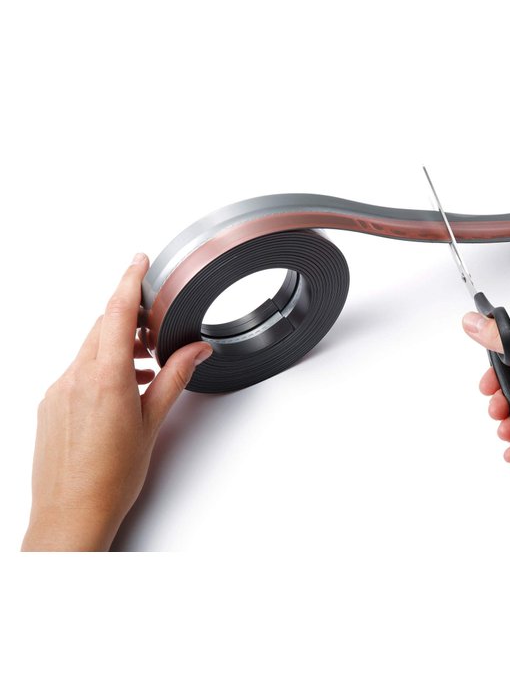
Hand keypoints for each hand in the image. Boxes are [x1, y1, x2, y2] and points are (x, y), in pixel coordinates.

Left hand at [22, 253, 211, 550]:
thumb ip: (174, 377)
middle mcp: (74, 378)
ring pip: (89, 348)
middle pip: (102, 327)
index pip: (116, 312)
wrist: (70, 514)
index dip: (128, 280)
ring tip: (143, 365)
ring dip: (116, 345)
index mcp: (104, 377)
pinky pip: (76, 370)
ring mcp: (57, 390)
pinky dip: (99, 366)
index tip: (137, 260)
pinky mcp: (48, 404)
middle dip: (128, 316)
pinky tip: (120, 387)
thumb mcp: (152, 421)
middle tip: (153, 324)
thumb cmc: (111, 477)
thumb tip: (195, 350)